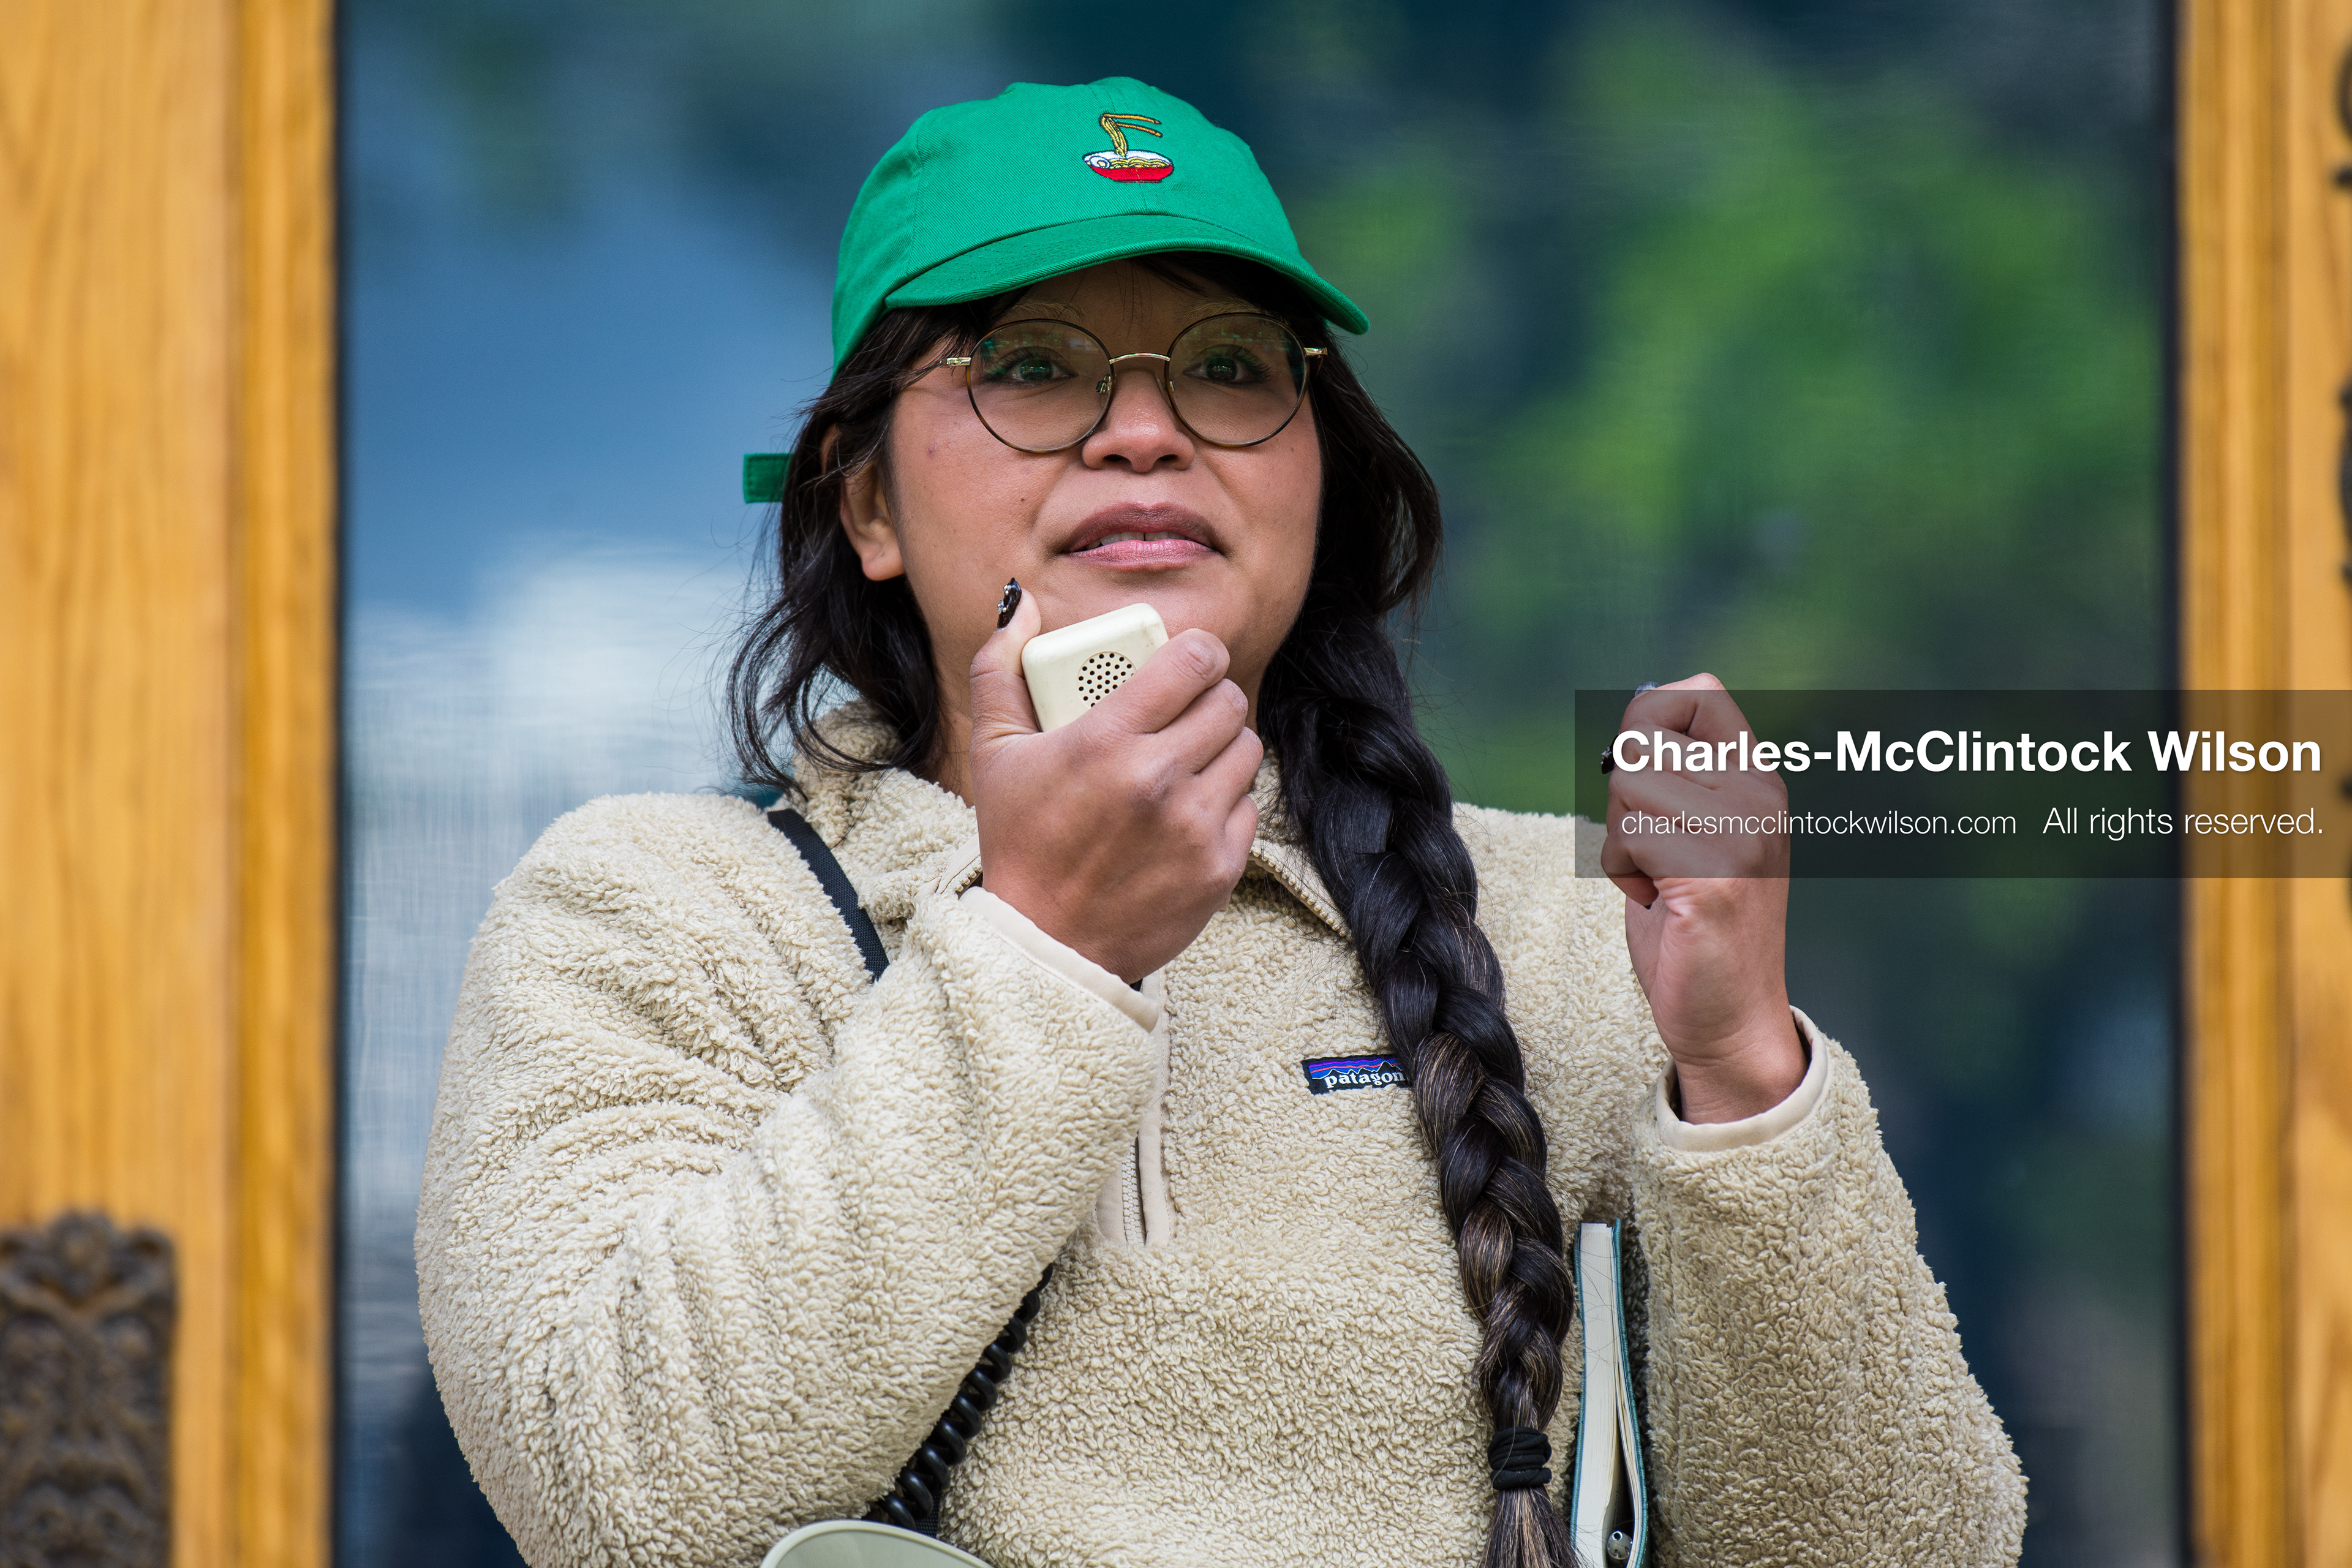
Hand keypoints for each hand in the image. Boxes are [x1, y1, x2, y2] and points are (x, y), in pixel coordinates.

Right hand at [969, 590, 1262, 982]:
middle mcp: (1157, 780)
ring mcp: (1194, 826)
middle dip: (1208, 696)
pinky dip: (1226, 801)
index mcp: (1105, 742)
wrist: (1047, 946)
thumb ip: (1000, 669)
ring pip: (1246, 748)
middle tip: (1185, 710)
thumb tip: (1023, 606)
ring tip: (1189, 759)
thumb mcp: (994, 754)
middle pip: (1227, 700)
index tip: (1187, 661)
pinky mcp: (1220, 867)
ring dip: (1223, 745)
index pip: (1194, 661)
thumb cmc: (1019, 844)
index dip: (1198, 651)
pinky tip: (1190, 809)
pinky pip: (1248, 805)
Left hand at [1600, 676, 1805, 1122]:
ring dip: (1620, 837)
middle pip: (1643, 736)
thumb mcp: (1688, 835)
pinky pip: (1631, 833)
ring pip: (1630, 782)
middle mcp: (1759, 796)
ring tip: (1656, 879)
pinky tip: (1656, 901)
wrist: (1729, 1018)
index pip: (1697, 693)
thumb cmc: (1691, 929)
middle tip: (1651, 849)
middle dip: (1622, 793)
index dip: (1648, 721)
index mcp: (1756, 781)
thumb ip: (1670, 780)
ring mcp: (1743, 833)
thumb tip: (1637, 715)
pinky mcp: (1716, 875)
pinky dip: (1623, 869)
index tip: (1644, 777)